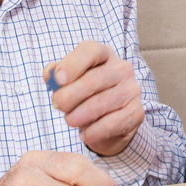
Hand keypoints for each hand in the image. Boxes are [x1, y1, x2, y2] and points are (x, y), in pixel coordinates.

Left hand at [44, 41, 144, 155]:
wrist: (112, 122)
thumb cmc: (86, 96)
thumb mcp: (70, 82)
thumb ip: (57, 75)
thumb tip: (49, 74)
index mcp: (104, 54)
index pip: (90, 51)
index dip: (72, 64)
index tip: (57, 80)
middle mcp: (122, 68)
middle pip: (92, 80)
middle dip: (68, 96)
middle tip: (57, 105)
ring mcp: (132, 90)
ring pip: (99, 104)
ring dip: (77, 116)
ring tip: (70, 120)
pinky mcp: (136, 112)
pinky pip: (110, 124)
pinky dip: (92, 132)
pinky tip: (86, 134)